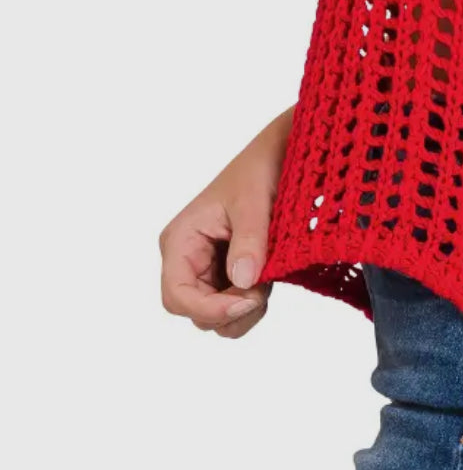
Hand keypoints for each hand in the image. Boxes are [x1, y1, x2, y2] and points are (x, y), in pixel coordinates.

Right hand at [157, 107, 292, 340]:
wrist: (280, 153)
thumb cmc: (258, 168)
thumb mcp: (253, 200)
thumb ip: (249, 240)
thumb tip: (243, 282)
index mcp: (181, 240)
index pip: (176, 295)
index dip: (208, 309)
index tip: (247, 300)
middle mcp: (187, 259)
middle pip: (196, 313)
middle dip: (231, 309)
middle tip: (264, 286)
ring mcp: (207, 268)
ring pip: (216, 316)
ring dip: (244, 309)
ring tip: (268, 277)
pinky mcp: (228, 273)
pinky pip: (233, 305)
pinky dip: (252, 302)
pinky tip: (269, 277)